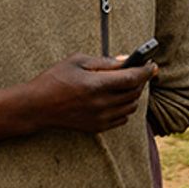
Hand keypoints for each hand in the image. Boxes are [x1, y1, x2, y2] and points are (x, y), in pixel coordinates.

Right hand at [23, 54, 155, 133]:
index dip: (145, 71)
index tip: (152, 65)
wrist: (37, 106)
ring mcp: (99, 118)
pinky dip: (125, 108)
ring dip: (133, 94)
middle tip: (140, 71)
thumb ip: (105, 62)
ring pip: (130, 107)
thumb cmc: (54, 79)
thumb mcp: (77, 61)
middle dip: (141, 81)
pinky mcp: (96, 127)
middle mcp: (101, 104)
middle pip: (134, 93)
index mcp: (96, 85)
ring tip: (127, 84)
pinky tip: (117, 98)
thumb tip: (126, 60)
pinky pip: (121, 119)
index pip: (132, 78)